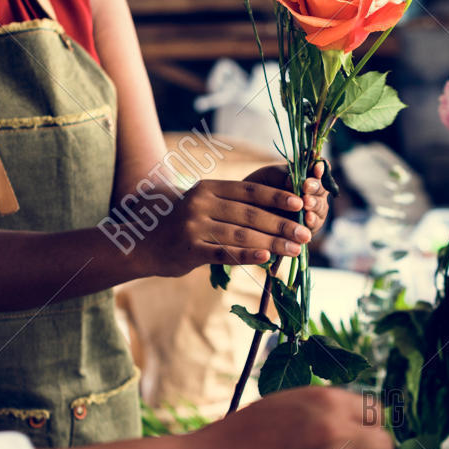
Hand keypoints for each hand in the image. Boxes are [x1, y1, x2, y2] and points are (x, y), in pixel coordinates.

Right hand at [140, 176, 311, 275]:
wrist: (142, 244)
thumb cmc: (182, 224)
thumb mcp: (202, 205)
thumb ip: (232, 205)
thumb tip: (277, 212)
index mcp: (208, 189)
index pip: (249, 191)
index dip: (277, 197)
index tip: (300, 204)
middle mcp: (200, 204)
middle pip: (250, 213)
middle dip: (282, 224)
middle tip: (306, 234)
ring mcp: (194, 227)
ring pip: (242, 234)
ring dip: (273, 243)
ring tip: (296, 249)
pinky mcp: (190, 251)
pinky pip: (225, 254)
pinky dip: (248, 255)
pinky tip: (267, 258)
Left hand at [244, 160, 329, 237]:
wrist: (244, 214)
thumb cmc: (256, 190)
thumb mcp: (268, 177)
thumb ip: (282, 175)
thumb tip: (295, 181)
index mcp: (305, 176)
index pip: (319, 169)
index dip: (321, 168)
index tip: (316, 167)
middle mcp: (312, 194)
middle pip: (323, 189)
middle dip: (316, 187)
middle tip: (306, 186)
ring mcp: (312, 212)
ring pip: (321, 207)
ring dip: (315, 204)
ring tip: (306, 203)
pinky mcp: (307, 230)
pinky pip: (314, 225)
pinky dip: (312, 221)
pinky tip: (307, 218)